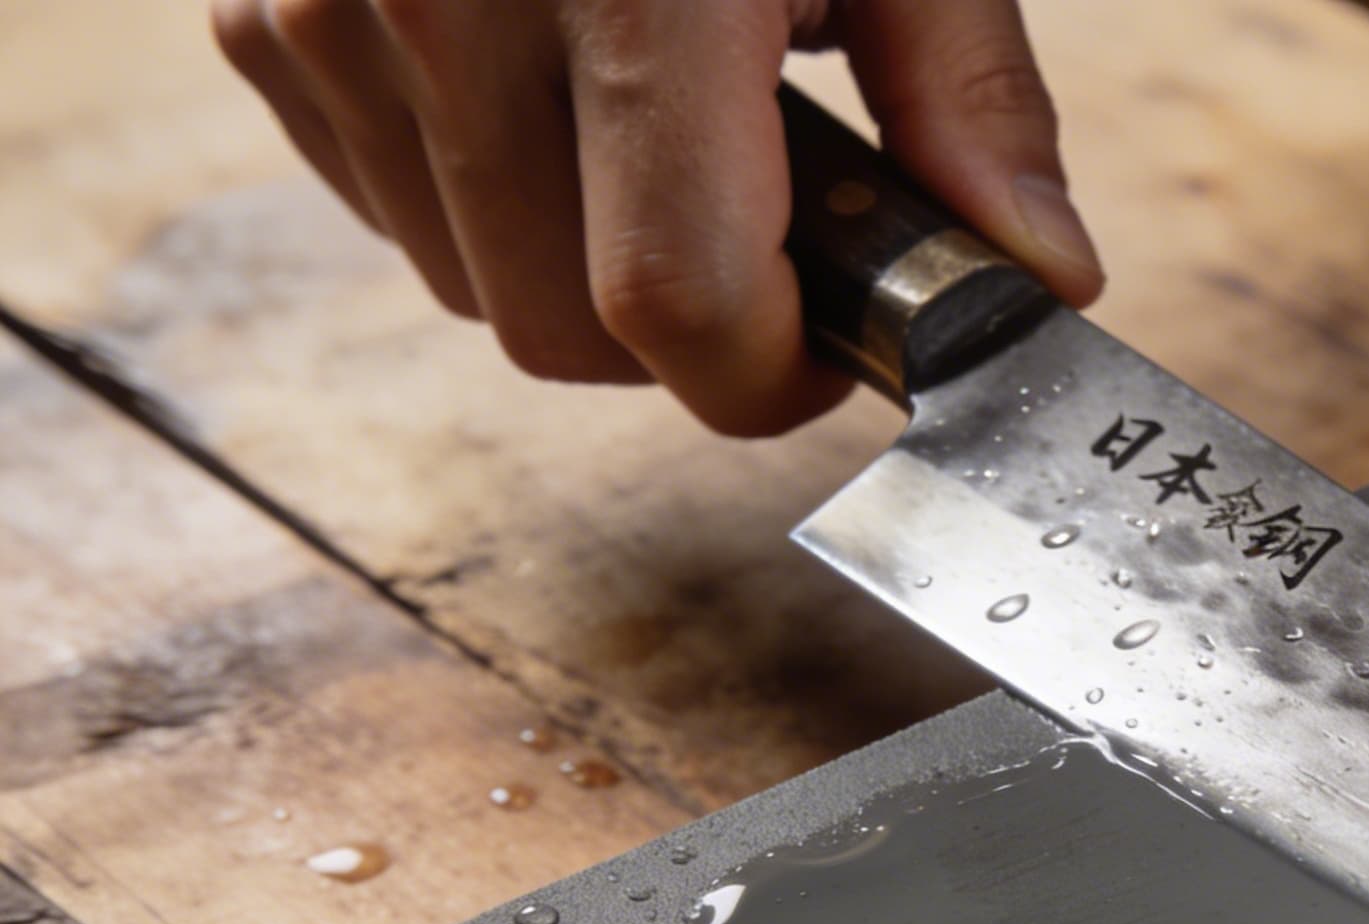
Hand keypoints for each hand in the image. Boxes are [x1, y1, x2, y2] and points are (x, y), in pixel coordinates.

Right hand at [211, 0, 1102, 434]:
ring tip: (661, 123)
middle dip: (692, 330)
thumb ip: (971, 101)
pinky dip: (482, 196)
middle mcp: (450, 3)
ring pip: (472, 289)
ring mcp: (331, 12)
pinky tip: (555, 89)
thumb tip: (1033, 277)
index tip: (838, 344)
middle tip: (772, 226)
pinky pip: (385, 208)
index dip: (775, 370)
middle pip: (569, 334)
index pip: (677, 303)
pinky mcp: (263, 16)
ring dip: (581, 265)